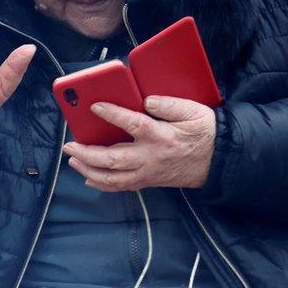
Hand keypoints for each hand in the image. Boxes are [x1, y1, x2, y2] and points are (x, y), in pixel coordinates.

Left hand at [64, 95, 216, 190]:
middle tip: (69, 144)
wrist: (218, 160)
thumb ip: (169, 104)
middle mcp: (150, 157)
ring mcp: (147, 173)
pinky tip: (89, 177)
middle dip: (86, 153)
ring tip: (73, 160)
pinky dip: (102, 184)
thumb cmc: (205, 133)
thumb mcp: (193, 112)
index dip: (112, 115)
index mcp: (161, 136)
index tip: (95, 106)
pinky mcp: (148, 181)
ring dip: (88, 170)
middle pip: (111, 159)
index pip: (132, 124)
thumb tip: (147, 100)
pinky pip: (121, 186)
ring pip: (112, 178)